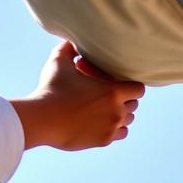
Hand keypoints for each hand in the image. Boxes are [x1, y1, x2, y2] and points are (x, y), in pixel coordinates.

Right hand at [12, 41, 144, 150]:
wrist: (43, 120)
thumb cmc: (51, 89)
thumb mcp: (60, 61)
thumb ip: (70, 48)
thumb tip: (72, 41)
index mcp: (113, 92)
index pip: (139, 89)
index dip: (132, 85)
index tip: (123, 82)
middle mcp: (117, 112)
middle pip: (134, 104)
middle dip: (125, 98)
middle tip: (112, 93)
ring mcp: (112, 128)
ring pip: (128, 120)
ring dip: (122, 113)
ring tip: (108, 106)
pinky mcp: (104, 141)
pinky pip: (120, 134)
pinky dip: (116, 127)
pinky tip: (105, 121)